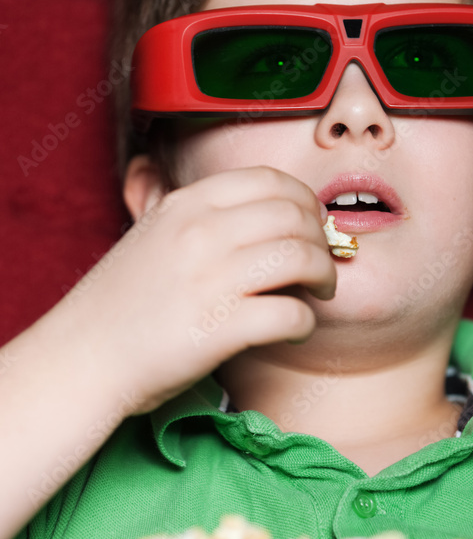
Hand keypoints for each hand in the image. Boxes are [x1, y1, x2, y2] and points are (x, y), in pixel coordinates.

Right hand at [61, 166, 335, 414]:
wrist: (83, 359)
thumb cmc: (123, 304)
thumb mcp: (155, 235)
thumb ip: (202, 218)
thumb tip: (268, 214)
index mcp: (186, 205)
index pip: (271, 180)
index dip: (305, 201)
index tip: (312, 224)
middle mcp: (200, 233)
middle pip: (295, 216)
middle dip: (322, 240)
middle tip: (322, 265)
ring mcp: (210, 279)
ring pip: (302, 257)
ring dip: (324, 276)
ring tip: (319, 294)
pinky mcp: (219, 328)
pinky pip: (292, 314)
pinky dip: (306, 323)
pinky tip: (295, 331)